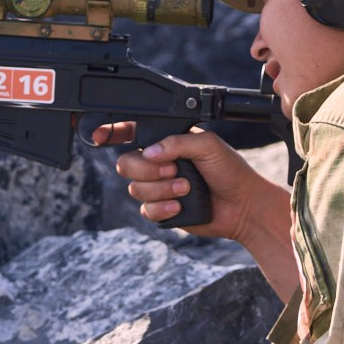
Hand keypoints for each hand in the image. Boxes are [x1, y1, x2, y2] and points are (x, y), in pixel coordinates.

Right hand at [89, 123, 300, 301]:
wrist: (243, 205)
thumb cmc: (230, 171)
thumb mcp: (208, 144)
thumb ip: (178, 142)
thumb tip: (151, 152)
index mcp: (166, 141)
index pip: (130, 132)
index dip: (111, 132)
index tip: (100, 136)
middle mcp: (157, 163)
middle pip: (126, 163)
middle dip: (148, 169)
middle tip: (174, 170)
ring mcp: (157, 187)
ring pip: (135, 188)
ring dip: (162, 189)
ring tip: (186, 188)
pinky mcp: (161, 210)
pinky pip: (145, 210)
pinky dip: (162, 207)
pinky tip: (179, 205)